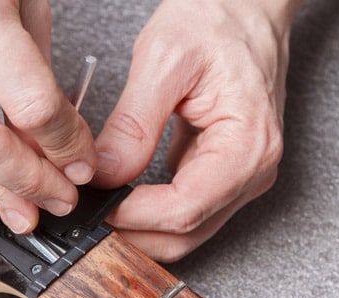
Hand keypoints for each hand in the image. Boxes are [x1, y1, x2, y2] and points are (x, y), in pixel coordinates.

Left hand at [92, 0, 300, 261]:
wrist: (246, 5)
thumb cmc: (217, 18)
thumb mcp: (163, 60)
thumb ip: (133, 125)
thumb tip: (104, 176)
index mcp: (247, 147)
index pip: (184, 210)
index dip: (133, 218)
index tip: (93, 208)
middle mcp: (253, 172)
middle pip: (186, 234)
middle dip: (132, 235)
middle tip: (85, 218)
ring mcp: (242, 177)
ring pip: (186, 232)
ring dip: (140, 230)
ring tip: (98, 210)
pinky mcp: (226, 174)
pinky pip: (186, 211)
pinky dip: (151, 214)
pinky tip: (121, 200)